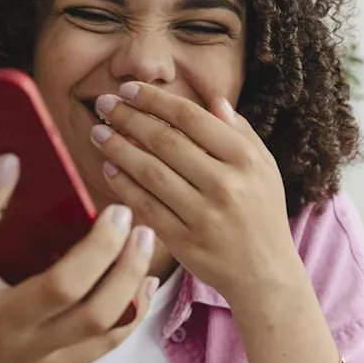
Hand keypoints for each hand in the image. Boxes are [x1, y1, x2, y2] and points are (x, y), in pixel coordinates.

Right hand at [0, 154, 156, 362]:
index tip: (9, 159)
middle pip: (60, 288)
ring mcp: (34, 351)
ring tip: (143, 235)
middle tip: (118, 209)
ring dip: (128, 274)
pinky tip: (149, 278)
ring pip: (96, 316)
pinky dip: (134, 310)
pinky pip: (108, 341)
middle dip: (99, 246)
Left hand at [90, 82, 301, 303]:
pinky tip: (109, 168)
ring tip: (98, 133)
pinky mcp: (184, 241)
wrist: (265, 273)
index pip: (191, 118)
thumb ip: (240, 132)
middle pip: (165, 141)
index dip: (155, 100)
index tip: (128, 89)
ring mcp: (204, 215)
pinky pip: (146, 206)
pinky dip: (124, 185)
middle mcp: (226, 184)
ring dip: (118, 148)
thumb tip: (213, 100)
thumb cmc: (262, 212)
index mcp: (245, 159)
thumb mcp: (264, 167)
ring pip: (150, 172)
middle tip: (103, 104)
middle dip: (128, 118)